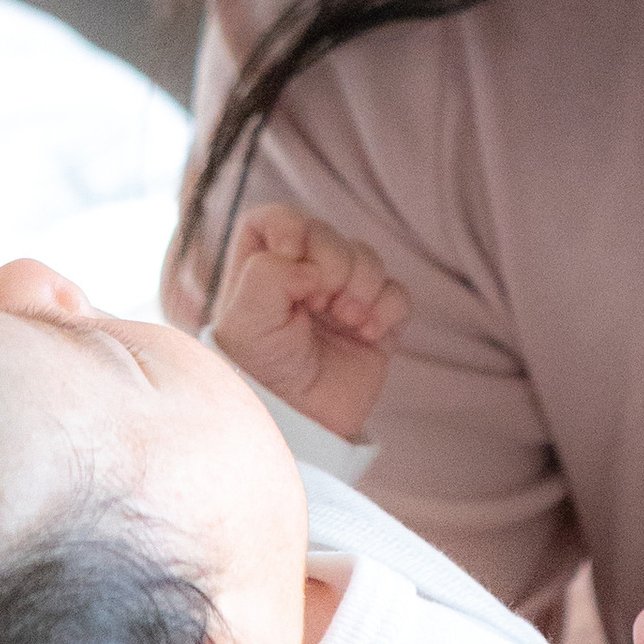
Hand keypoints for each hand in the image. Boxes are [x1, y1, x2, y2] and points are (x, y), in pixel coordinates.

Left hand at [210, 203, 409, 443]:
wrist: (297, 425)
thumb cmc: (260, 373)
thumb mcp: (245, 320)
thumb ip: (268, 273)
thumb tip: (313, 266)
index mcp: (263, 271)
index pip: (277, 219)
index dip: (290, 225)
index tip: (293, 252)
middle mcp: (303, 279)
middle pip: (329, 232)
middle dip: (333, 261)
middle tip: (320, 301)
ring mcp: (341, 300)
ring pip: (369, 258)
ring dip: (362, 284)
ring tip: (347, 320)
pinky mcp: (376, 325)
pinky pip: (398, 294)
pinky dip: (388, 310)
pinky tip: (368, 334)